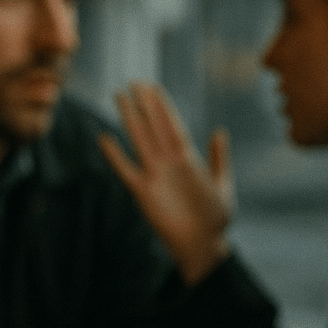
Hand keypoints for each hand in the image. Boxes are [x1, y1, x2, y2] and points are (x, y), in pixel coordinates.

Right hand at [99, 81, 233, 285]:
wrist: (203, 246)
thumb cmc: (216, 219)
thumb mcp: (223, 186)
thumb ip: (219, 159)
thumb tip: (219, 131)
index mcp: (188, 159)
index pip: (172, 125)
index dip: (163, 106)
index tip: (154, 87)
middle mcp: (168, 163)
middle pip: (153, 127)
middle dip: (144, 105)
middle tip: (134, 82)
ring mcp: (154, 175)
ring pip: (139, 140)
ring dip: (130, 119)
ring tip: (119, 98)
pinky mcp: (143, 192)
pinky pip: (126, 170)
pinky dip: (115, 155)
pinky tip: (105, 139)